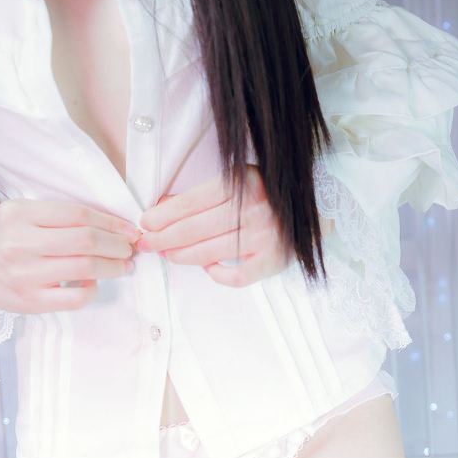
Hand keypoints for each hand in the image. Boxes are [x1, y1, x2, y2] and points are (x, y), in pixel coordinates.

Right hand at [0, 198, 139, 313]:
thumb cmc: (5, 240)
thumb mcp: (19, 213)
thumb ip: (55, 213)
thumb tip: (106, 221)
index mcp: (20, 216)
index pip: (77, 214)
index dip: (110, 221)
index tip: (128, 228)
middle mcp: (22, 244)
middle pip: (85, 240)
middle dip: (117, 243)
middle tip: (129, 247)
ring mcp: (27, 275)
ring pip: (85, 268)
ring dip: (113, 266)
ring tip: (123, 264)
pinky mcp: (33, 301)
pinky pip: (75, 297)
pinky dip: (92, 289)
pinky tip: (94, 282)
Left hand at [136, 167, 292, 286]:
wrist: (312, 206)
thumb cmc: (265, 193)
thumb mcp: (235, 181)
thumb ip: (200, 195)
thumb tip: (160, 208)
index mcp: (243, 183)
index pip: (191, 203)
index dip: (162, 216)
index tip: (145, 224)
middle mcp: (254, 210)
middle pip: (194, 230)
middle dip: (163, 239)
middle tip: (146, 244)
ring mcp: (264, 238)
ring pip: (208, 254)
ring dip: (181, 256)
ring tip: (167, 254)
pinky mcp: (272, 261)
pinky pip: (234, 277)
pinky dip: (216, 274)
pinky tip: (207, 267)